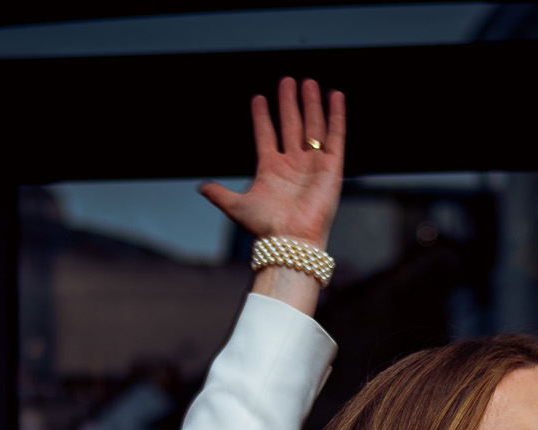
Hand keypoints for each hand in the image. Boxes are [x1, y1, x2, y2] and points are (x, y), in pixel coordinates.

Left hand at [200, 77, 344, 248]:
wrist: (291, 241)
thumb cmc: (265, 228)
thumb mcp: (236, 206)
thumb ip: (219, 193)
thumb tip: (201, 187)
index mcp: (271, 170)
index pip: (265, 135)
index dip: (262, 117)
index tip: (258, 98)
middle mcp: (293, 165)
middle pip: (291, 125)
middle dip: (289, 103)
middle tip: (287, 80)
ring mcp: (313, 165)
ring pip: (313, 127)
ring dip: (310, 104)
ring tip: (307, 82)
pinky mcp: (331, 168)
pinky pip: (336, 137)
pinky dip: (336, 116)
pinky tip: (334, 96)